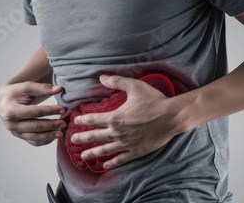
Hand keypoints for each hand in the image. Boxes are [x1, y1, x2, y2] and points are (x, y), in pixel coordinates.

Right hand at [0, 82, 66, 145]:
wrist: (4, 101)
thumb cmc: (15, 92)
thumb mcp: (25, 87)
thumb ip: (42, 88)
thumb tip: (59, 88)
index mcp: (11, 111)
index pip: (35, 112)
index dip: (50, 111)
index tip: (63, 109)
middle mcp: (11, 124)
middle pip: (35, 126)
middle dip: (51, 125)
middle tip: (64, 123)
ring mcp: (15, 132)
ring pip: (35, 137)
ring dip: (50, 135)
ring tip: (61, 132)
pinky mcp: (19, 136)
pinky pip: (33, 141)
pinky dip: (45, 140)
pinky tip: (54, 136)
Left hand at [71, 75, 185, 169]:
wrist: (172, 116)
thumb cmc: (154, 101)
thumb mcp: (135, 87)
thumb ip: (117, 82)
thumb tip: (101, 77)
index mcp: (115, 117)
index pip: (93, 119)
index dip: (82, 120)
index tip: (75, 121)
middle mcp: (118, 132)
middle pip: (94, 137)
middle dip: (81, 138)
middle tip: (72, 140)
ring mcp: (127, 144)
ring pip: (105, 150)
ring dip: (92, 153)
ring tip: (82, 156)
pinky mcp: (136, 151)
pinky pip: (121, 159)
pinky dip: (112, 163)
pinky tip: (105, 165)